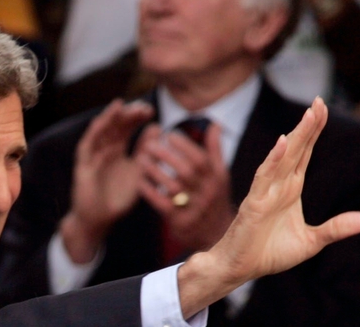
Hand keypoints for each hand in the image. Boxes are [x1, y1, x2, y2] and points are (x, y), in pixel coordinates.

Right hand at [60, 99, 154, 262]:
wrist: (100, 219)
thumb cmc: (118, 198)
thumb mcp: (138, 173)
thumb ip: (145, 152)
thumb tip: (157, 127)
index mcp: (118, 150)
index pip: (127, 127)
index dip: (137, 117)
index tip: (150, 110)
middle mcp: (104, 148)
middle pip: (115, 125)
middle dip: (127, 114)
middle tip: (142, 107)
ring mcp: (93, 154)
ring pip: (101, 130)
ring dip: (111, 117)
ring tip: (122, 105)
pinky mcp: (83, 163)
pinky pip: (88, 143)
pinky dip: (96, 130)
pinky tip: (104, 120)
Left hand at [137, 123, 234, 251]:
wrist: (217, 235)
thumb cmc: (214, 197)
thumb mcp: (220, 175)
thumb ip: (214, 150)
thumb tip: (214, 124)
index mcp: (216, 179)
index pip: (200, 159)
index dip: (184, 146)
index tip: (168, 135)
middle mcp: (207, 194)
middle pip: (186, 171)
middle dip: (167, 156)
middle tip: (149, 144)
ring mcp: (194, 209)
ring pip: (172, 187)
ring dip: (155, 172)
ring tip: (141, 158)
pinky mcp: (180, 222)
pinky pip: (162, 204)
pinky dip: (150, 191)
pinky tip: (140, 181)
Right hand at [177, 98, 359, 317]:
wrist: (240, 268)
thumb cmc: (269, 252)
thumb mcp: (311, 241)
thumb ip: (335, 229)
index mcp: (291, 189)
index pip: (305, 153)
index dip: (314, 131)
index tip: (323, 108)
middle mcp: (279, 185)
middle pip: (297, 148)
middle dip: (309, 125)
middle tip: (320, 101)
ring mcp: (265, 191)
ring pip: (283, 157)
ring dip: (296, 135)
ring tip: (309, 114)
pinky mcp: (254, 203)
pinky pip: (264, 177)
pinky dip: (273, 159)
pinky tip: (283, 142)